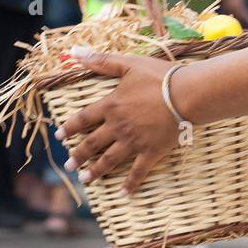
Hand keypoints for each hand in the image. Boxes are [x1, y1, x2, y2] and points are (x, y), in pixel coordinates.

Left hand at [54, 48, 184, 194]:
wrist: (187, 95)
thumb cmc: (160, 77)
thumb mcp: (129, 64)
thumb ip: (102, 61)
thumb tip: (74, 54)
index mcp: (111, 106)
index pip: (84, 119)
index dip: (70, 127)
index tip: (60, 136)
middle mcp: (117, 127)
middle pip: (92, 144)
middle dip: (78, 155)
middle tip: (69, 164)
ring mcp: (134, 142)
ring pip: (109, 160)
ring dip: (95, 171)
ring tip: (85, 179)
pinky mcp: (151, 152)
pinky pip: (138, 171)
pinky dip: (130, 184)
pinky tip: (124, 194)